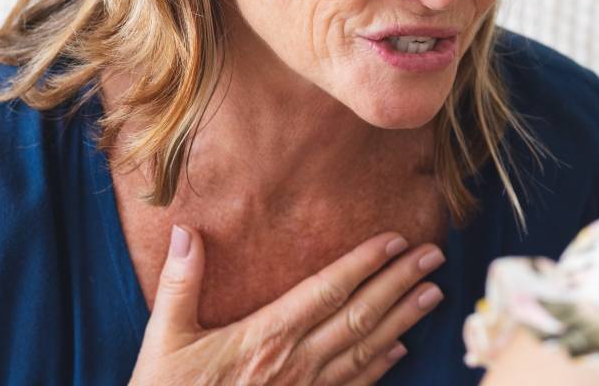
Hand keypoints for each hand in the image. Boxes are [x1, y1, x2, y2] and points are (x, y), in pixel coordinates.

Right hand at [128, 225, 445, 385]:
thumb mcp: (165, 337)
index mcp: (266, 335)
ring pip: (365, 349)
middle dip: (400, 283)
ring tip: (433, 294)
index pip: (327, 290)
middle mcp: (294, 361)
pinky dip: (380, 366)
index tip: (395, 239)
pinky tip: (400, 349)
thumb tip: (187, 232)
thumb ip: (181, 283)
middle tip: (434, 256)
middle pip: (359, 315)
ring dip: (403, 319)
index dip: (364, 263)